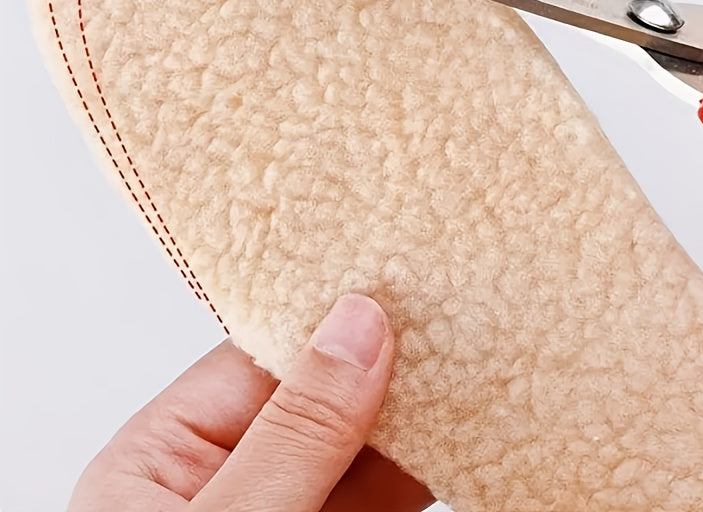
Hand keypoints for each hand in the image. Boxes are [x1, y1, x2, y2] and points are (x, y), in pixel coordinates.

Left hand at [68, 294, 433, 511]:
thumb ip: (293, 433)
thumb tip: (357, 326)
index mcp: (163, 459)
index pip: (260, 358)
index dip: (329, 319)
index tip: (394, 279)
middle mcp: (227, 477)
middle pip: (319, 396)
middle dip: (384, 360)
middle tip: (452, 307)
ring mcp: (286, 503)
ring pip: (359, 444)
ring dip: (415, 407)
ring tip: (473, 352)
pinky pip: (382, 488)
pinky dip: (424, 459)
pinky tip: (464, 426)